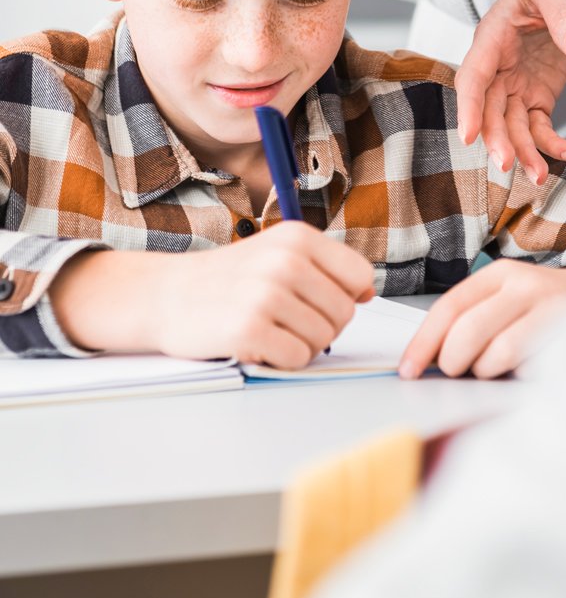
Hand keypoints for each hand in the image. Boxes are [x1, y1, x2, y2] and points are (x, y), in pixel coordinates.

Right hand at [50, 223, 374, 368]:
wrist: (168, 296)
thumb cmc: (229, 280)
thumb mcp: (277, 253)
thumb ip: (323, 268)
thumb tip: (366, 293)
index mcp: (298, 237)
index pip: (360, 277)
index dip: (347, 298)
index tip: (319, 302)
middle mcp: (286, 261)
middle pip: (344, 313)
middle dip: (322, 326)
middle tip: (286, 320)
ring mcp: (267, 295)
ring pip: (324, 339)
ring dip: (301, 344)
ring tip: (270, 329)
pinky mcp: (249, 330)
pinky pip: (298, 359)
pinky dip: (283, 360)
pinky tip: (258, 344)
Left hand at [397, 259, 565, 380]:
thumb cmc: (551, 306)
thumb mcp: (509, 298)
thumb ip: (474, 319)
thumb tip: (430, 358)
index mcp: (499, 274)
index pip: (448, 306)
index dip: (423, 342)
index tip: (409, 369)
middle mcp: (522, 283)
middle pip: (466, 332)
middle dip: (453, 363)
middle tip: (459, 372)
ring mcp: (549, 306)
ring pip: (495, 354)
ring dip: (490, 373)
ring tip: (501, 368)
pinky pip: (529, 368)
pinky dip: (520, 378)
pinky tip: (527, 370)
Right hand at [455, 0, 565, 184]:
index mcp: (492, 40)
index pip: (473, 77)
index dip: (468, 107)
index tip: (468, 136)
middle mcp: (497, 69)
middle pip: (489, 110)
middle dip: (496, 139)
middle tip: (507, 165)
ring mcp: (515, 86)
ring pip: (512, 126)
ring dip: (523, 151)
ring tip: (539, 177)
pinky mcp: (536, 96)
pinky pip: (539, 126)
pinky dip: (552, 144)